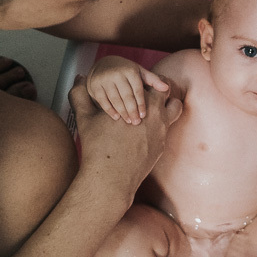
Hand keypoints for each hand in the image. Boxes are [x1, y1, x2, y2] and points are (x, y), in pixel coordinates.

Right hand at [69, 76, 181, 194]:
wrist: (111, 177)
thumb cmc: (98, 147)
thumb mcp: (84, 117)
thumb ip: (80, 94)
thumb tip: (80, 79)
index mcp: (138, 102)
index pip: (151, 80)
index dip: (145, 79)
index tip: (138, 83)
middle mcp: (155, 114)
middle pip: (167, 91)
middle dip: (159, 89)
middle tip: (147, 93)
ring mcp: (162, 130)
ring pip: (175, 108)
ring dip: (167, 105)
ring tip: (153, 108)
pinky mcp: (162, 145)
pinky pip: (169, 128)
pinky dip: (161, 124)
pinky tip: (147, 129)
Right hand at [86, 55, 169, 124]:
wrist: (102, 68)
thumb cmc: (126, 72)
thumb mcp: (140, 73)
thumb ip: (153, 80)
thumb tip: (167, 87)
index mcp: (130, 71)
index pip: (137, 90)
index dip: (141, 103)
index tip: (144, 115)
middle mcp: (117, 74)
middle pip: (126, 96)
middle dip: (132, 110)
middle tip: (137, 122)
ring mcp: (104, 79)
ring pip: (115, 99)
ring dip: (122, 111)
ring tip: (129, 121)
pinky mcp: (95, 86)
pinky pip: (104, 101)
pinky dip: (110, 110)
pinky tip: (117, 118)